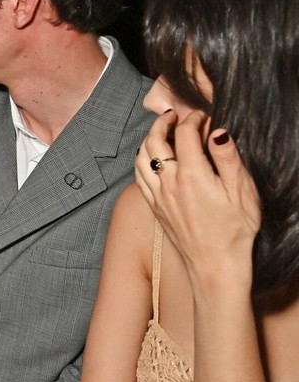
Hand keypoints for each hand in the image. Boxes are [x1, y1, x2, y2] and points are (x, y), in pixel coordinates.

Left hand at [134, 110, 260, 283]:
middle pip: (154, 142)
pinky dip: (141, 161)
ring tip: (160, 132)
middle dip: (162, 123)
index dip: (192, 119)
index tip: (202, 116)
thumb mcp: (242, 191)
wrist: (215, 266)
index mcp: (193, 175)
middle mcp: (169, 184)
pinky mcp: (154, 208)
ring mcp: (158, 197)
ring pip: (140, 159)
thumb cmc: (234, 231)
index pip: (184, 134)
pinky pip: (138, 178)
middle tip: (173, 115)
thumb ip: (228, 158)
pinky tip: (150, 159)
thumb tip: (218, 132)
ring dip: (148, 140)